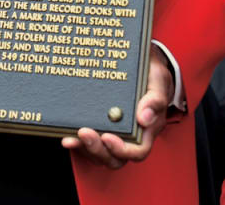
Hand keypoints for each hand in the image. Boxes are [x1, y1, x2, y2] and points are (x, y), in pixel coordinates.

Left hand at [63, 46, 172, 167]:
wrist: (144, 67)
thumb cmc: (152, 77)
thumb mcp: (158, 80)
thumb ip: (154, 99)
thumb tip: (144, 118)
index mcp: (148, 129)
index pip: (138, 151)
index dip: (122, 149)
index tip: (107, 137)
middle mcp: (131, 136)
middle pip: (115, 158)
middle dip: (98, 149)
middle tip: (84, 133)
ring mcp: (115, 133)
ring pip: (100, 153)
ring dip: (85, 148)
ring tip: (72, 137)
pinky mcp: (100, 127)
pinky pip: (89, 143)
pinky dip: (77, 141)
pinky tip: (67, 133)